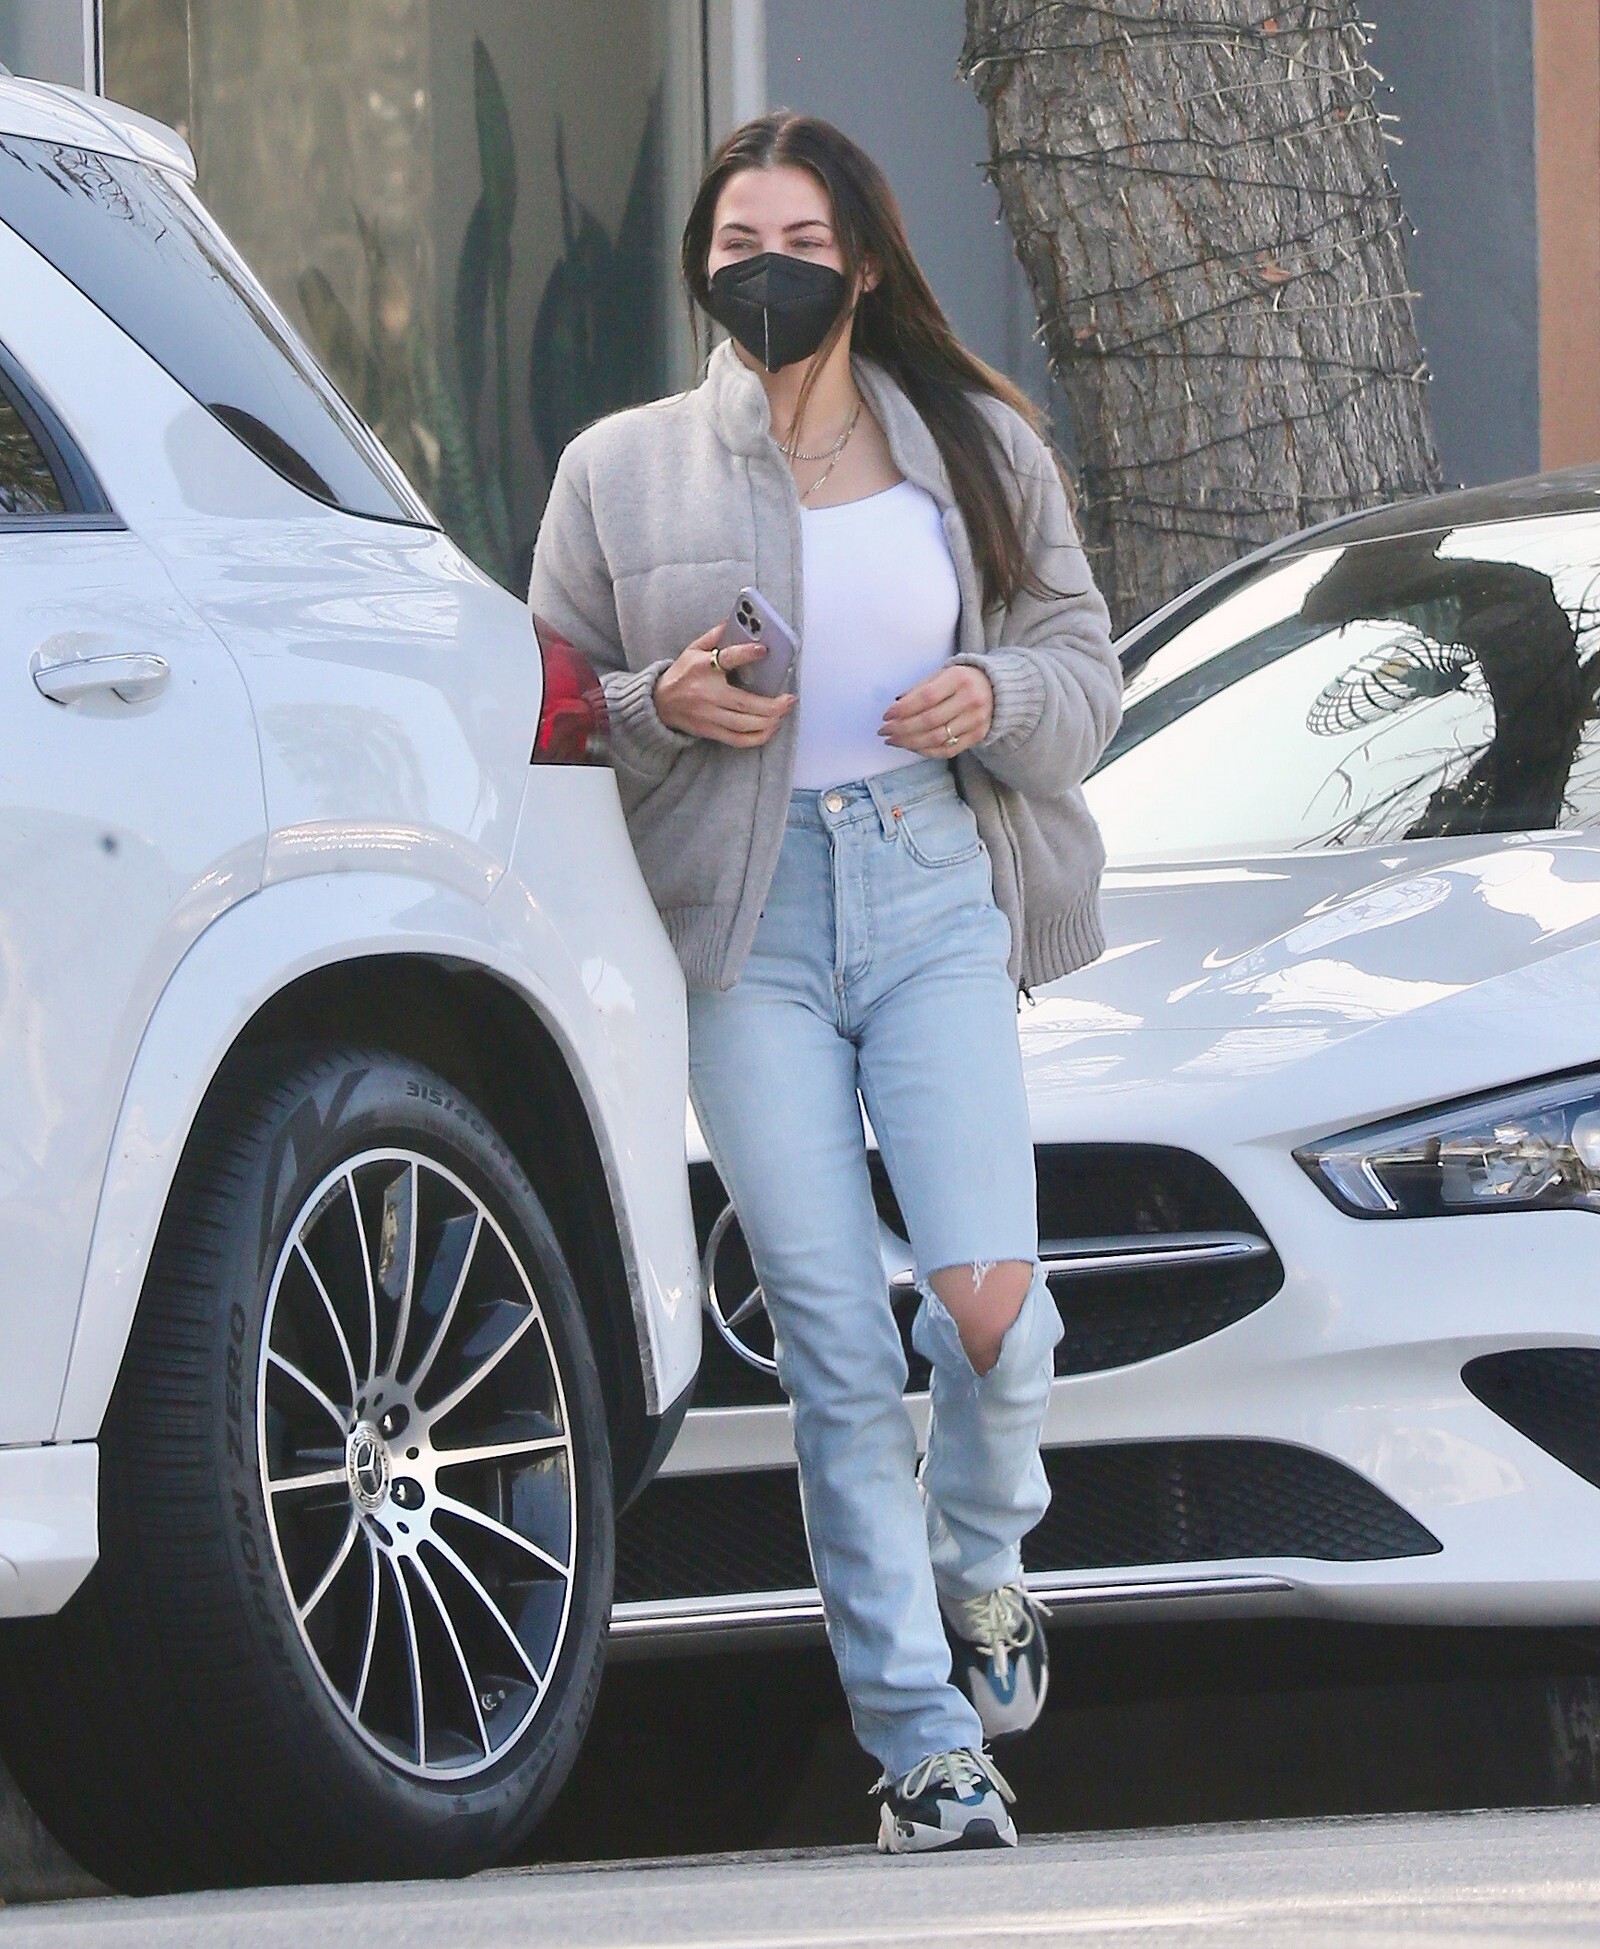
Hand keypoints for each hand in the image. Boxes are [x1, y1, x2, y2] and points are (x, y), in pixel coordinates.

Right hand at [655, 623, 796, 747]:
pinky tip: (771, 728)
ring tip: (784, 712)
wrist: (659, 703)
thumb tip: (737, 620)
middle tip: (790, 698)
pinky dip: (759, 737)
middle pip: (744, 704)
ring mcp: (709, 716)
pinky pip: (739, 740)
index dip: (746, 654)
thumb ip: (716, 635)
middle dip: (773, 704)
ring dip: (770, 721)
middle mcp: (707, 694)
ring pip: (745, 725)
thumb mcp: (693, 649)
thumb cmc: (681, 674)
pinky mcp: (711, 731)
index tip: (764, 650)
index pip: (726, 660)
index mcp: (702, 668)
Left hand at [879, 664, 993, 757]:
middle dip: (902, 728)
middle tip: (884, 731)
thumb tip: (896, 706)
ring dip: (910, 742)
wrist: (998, 688)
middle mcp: (970, 700)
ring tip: (893, 740)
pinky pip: (947, 750)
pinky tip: (912, 746)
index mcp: (959, 679)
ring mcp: (976, 721)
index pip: (926, 697)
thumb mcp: (943, 674)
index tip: (886, 715)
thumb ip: (920, 688)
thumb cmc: (962, 680)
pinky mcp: (978, 736)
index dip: (903, 709)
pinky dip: (926, 751)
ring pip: (937, 738)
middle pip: (929, 721)